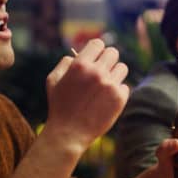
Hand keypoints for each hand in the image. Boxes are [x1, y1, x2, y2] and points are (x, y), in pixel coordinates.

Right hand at [44, 39, 128, 153]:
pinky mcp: (119, 98)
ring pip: (122, 68)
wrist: (68, 134)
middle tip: (102, 70)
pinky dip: (118, 91)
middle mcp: (97, 72)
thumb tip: (76, 54)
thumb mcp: (53, 80)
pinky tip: (107, 99)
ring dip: (115, 74)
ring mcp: (110, 85)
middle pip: (113, 53)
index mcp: (80, 65)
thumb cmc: (59, 106)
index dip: (97, 50)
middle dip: (107, 60)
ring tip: (105, 85)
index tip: (95, 58)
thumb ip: (65, 63)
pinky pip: (125, 86)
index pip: (98, 44)